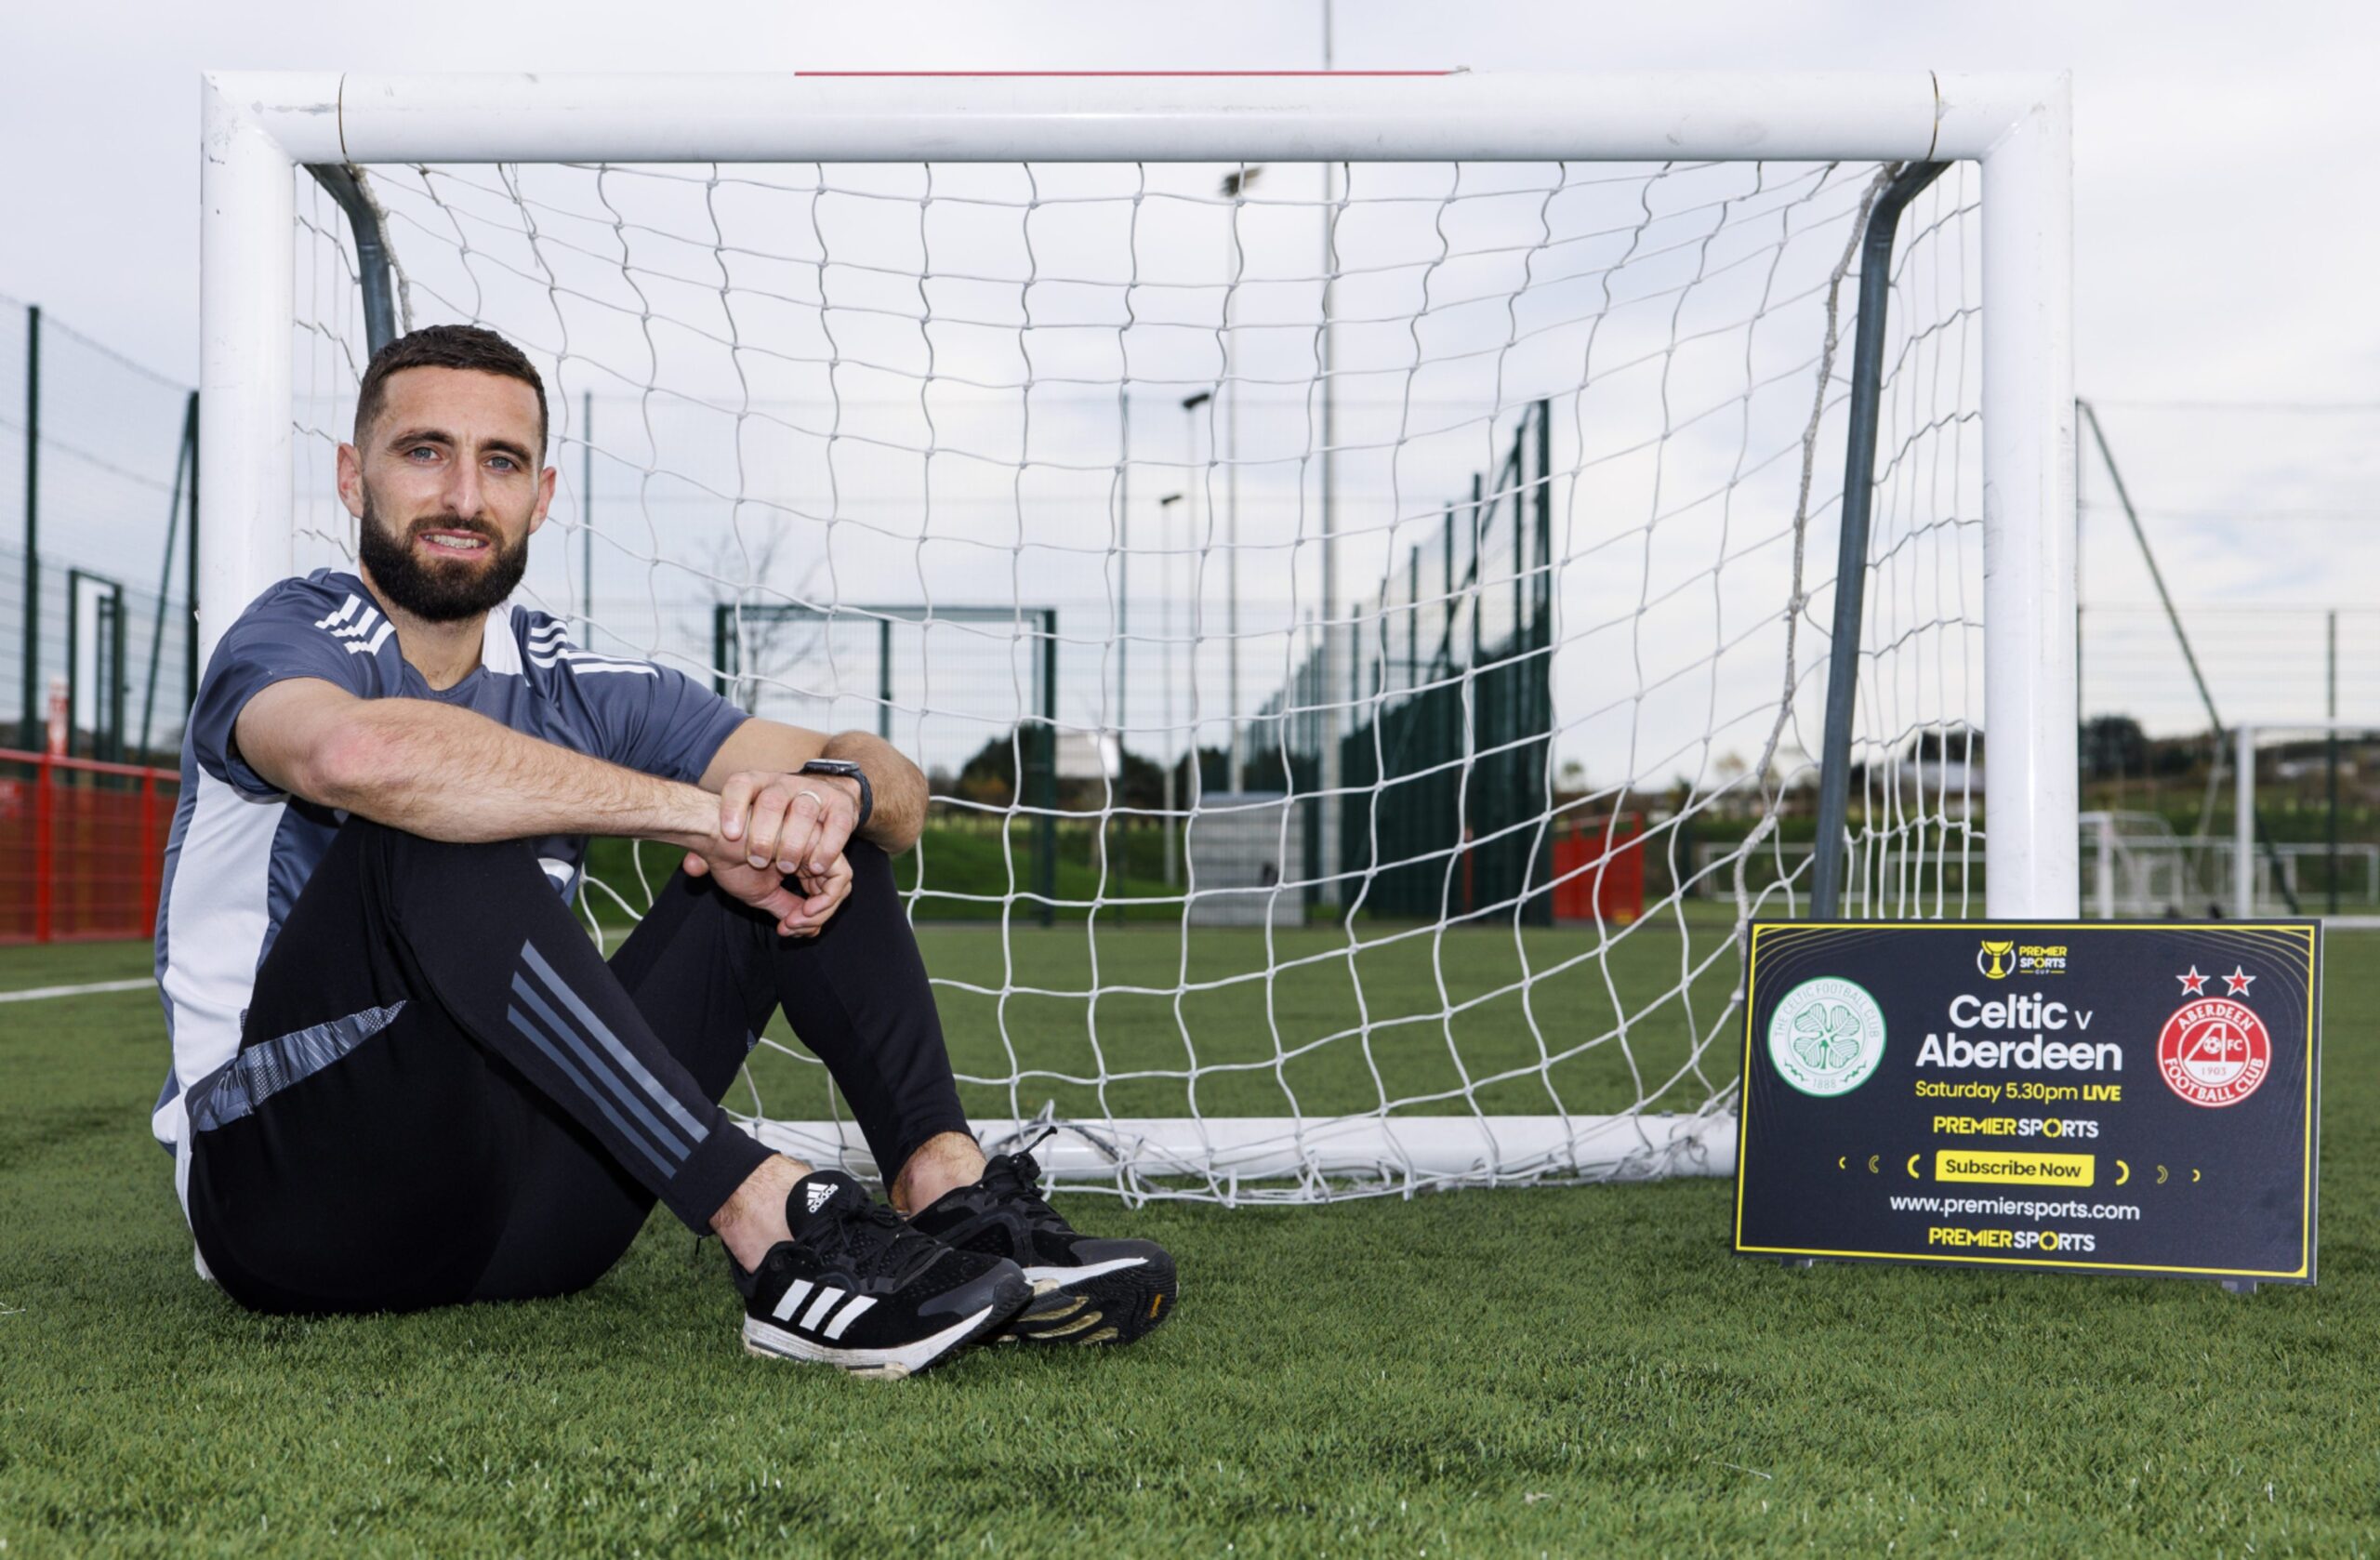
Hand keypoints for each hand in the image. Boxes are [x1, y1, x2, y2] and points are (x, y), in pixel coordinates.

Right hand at [681, 848, 853, 937]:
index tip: (785, 928)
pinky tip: (802, 912)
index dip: (811, 917)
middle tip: (789, 929)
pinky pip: (839, 876)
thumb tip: (813, 930)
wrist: (715, 836)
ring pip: (839, 885)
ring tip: (791, 922)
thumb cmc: (731, 859)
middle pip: (835, 890)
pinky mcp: (821, 842)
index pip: (823, 892)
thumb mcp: (764, 894)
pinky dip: (826, 900)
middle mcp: (813, 851)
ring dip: (820, 913)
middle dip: (816, 918)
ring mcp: (818, 845)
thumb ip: (789, 909)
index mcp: (802, 860)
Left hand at [716, 769, 862, 878]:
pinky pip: (837, 824)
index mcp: (755, 785)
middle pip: (772, 799)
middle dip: (765, 832)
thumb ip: (716, 852)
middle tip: (758, 861)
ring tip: (787, 868)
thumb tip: (692, 867)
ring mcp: (814, 793)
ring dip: (796, 841)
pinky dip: (828, 846)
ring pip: (804, 808)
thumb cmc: (774, 825)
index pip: (739, 785)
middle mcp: (784, 784)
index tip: (729, 834)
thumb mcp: (745, 834)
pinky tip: (817, 868)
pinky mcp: (840, 807)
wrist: (821, 802)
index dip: (732, 807)